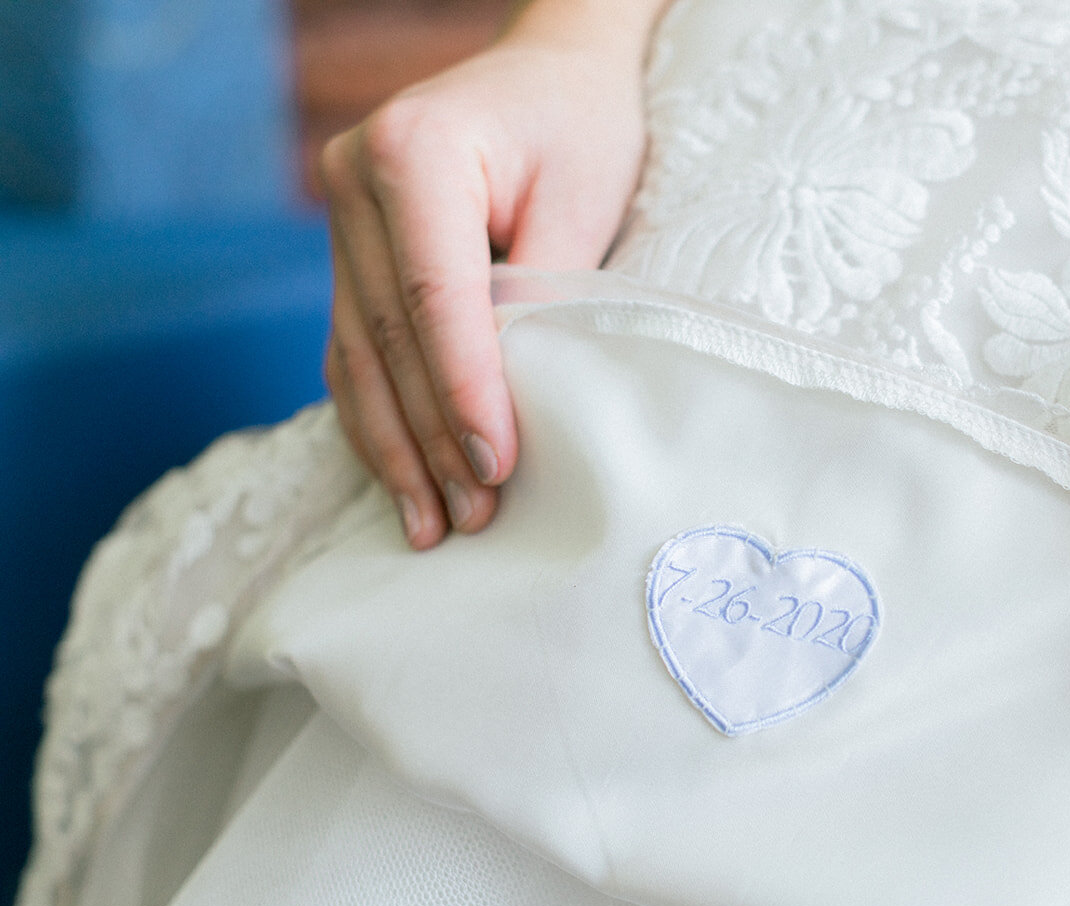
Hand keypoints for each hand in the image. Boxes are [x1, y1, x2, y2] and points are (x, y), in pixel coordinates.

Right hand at [319, 20, 649, 547]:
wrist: (549, 71)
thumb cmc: (580, 127)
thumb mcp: (582, 199)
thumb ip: (546, 294)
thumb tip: (520, 401)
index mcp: (415, 152)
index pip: (435, 297)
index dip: (462, 391)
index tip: (495, 466)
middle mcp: (355, 180)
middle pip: (389, 336)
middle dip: (429, 438)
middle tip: (469, 516)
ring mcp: (341, 217)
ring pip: (358, 354)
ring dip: (394, 446)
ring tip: (429, 524)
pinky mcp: (348, 251)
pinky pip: (353, 347)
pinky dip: (377, 417)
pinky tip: (401, 478)